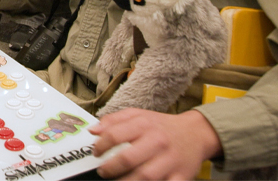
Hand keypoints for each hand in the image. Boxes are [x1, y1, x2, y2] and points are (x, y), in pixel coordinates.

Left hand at [91, 109, 221, 179]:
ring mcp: (170, 161)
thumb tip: (93, 131)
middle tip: (103, 171)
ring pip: (145, 177)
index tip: (96, 152)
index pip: (115, 135)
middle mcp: (157, 142)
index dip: (100, 146)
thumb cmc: (161, 126)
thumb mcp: (137, 115)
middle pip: (128, 159)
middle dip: (111, 168)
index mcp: (144, 125)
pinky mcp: (181, 176)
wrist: (195, 133)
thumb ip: (113, 121)